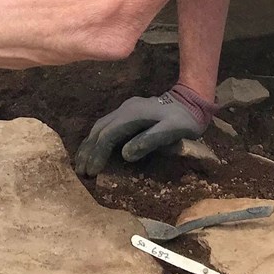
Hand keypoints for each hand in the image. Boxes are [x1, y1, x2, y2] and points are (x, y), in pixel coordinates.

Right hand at [73, 83, 217, 175]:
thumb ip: (149, 141)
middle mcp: (124, 109)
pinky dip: (96, 139)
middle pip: (99, 130)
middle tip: (81, 172)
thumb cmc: (184, 120)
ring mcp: (125, 109)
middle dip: (88, 151)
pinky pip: (106, 126)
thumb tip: (125, 154)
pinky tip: (94, 149)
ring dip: (89, 144)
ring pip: (100, 126)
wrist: (192, 102)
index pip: (108, 135)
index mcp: (132, 114)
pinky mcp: (127, 113)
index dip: (98, 154)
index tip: (93, 172)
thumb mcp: (172, 131)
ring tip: (82, 163)